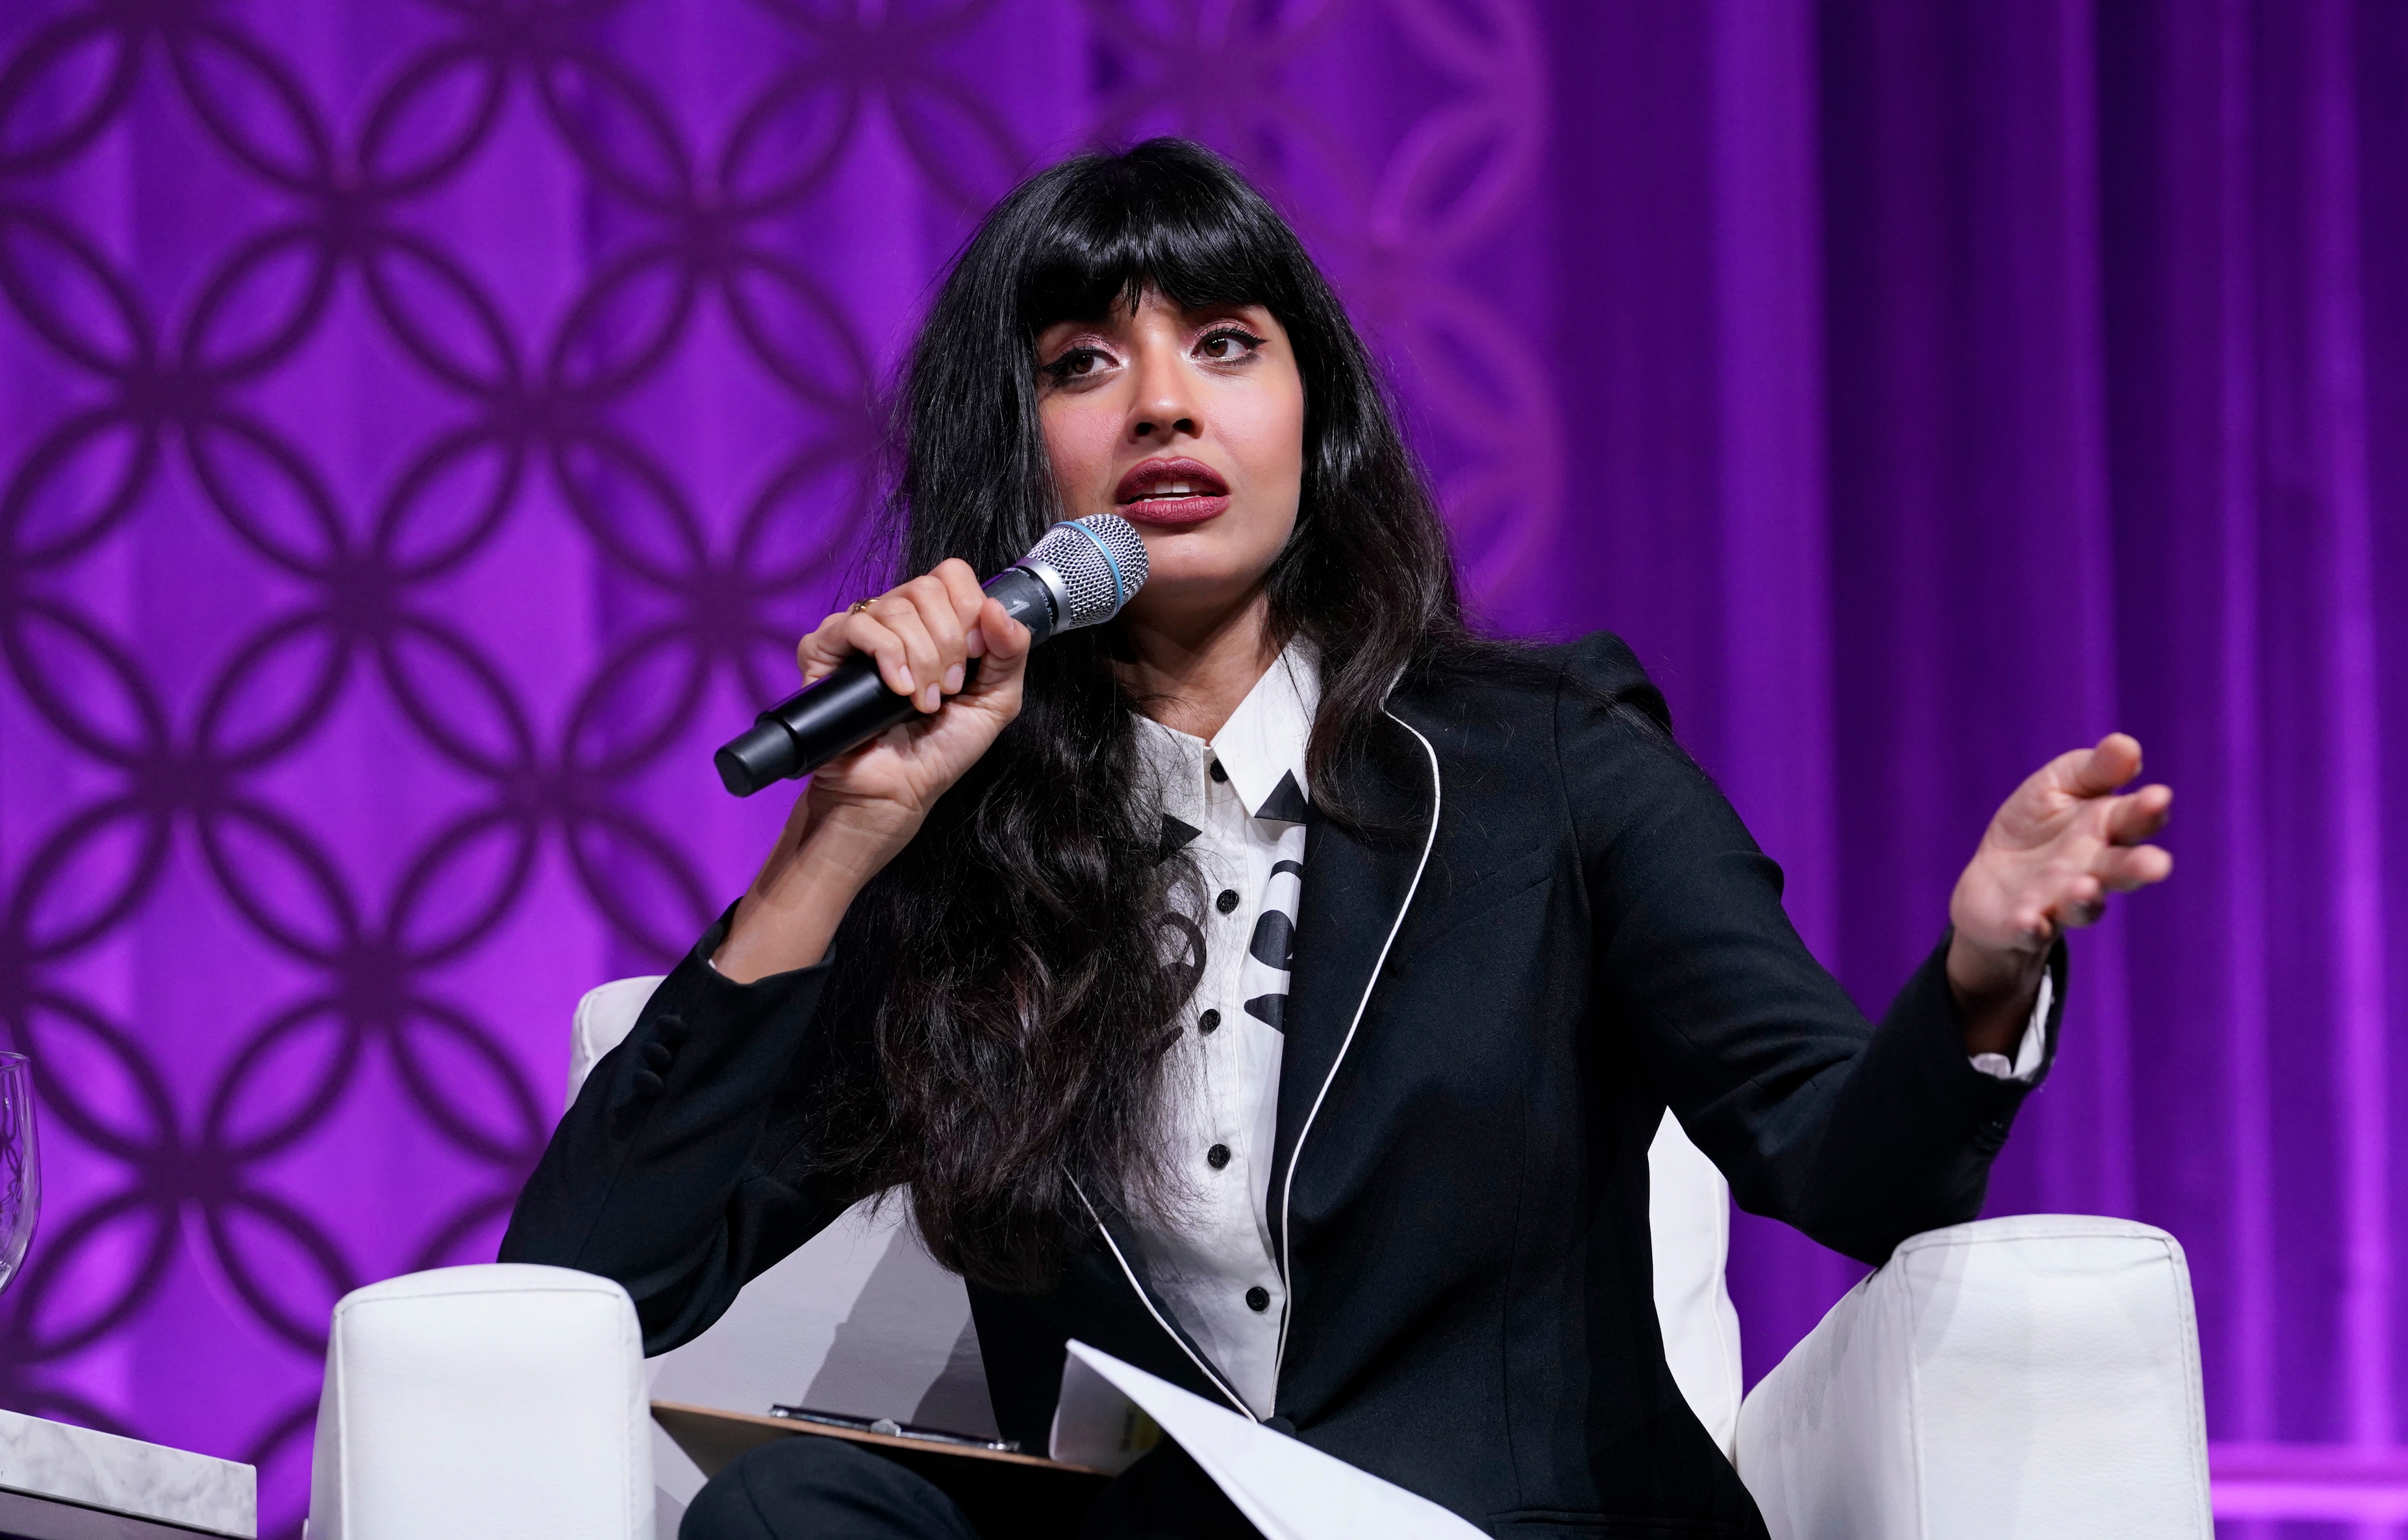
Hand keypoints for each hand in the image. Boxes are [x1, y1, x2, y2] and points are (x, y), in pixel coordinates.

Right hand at [714, 559, 1031, 980]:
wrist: (893, 794)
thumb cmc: (937, 753)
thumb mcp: (995, 703)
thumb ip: (1010, 653)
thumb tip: (999, 608)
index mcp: (936, 624)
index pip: (953, 576)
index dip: (968, 612)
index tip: (971, 659)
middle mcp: (896, 621)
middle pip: (928, 588)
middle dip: (948, 643)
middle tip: (944, 689)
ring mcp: (859, 633)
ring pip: (897, 606)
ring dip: (922, 659)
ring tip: (920, 701)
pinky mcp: (824, 650)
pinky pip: (859, 625)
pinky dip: (887, 655)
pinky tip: (896, 690)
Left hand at [1946, 732, 2172, 1054]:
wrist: (1993, 884)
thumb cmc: (2036, 826)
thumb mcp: (2059, 786)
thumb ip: (2093, 769)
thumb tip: (2127, 745)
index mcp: (2107, 829)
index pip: (2135, 819)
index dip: (2147, 810)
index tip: (2158, 797)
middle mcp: (2093, 870)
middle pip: (2122, 869)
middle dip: (2139, 867)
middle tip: (2156, 864)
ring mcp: (2060, 901)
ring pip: (2084, 905)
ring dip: (2086, 898)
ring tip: (2085, 886)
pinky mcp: (2025, 924)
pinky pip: (2032, 929)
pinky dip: (2032, 926)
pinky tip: (2030, 920)